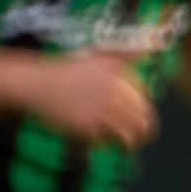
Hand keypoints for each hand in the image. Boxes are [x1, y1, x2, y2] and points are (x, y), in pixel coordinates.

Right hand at [18, 52, 159, 149]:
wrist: (36, 84)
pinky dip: (108, 144)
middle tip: (142, 137)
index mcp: (118, 72)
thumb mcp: (98, 55)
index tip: (141, 117)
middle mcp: (113, 89)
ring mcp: (100, 107)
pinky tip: (106, 144)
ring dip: (131, 142)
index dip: (144, 111)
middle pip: (140, 116)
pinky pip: (106, 139)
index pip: (144, 97)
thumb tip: (154, 43)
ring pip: (128, 131)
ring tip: (128, 147)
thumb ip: (127, 53)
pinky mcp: (87, 125)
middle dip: (144, 129)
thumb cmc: (67, 71)